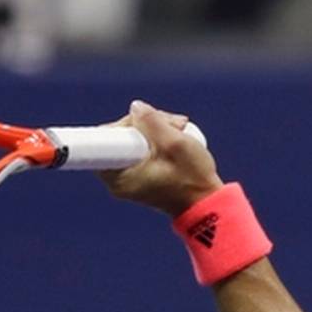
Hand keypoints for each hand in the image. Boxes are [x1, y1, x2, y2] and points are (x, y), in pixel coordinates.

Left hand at [99, 101, 222, 216]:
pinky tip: (175, 139)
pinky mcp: (137, 174)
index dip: (127, 123)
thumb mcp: (176, 144)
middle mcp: (117, 179)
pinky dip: (156, 140)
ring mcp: (126, 177)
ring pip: (132, 138)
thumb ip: (153, 121)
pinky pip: (139, 147)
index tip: (144, 126)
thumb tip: (136, 107)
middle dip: (146, 123)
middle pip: (120, 134)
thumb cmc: (193, 181)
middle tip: (173, 124)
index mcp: (119, 176)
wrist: (206, 204)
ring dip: (155, 129)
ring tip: (181, 131)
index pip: (106, 137)